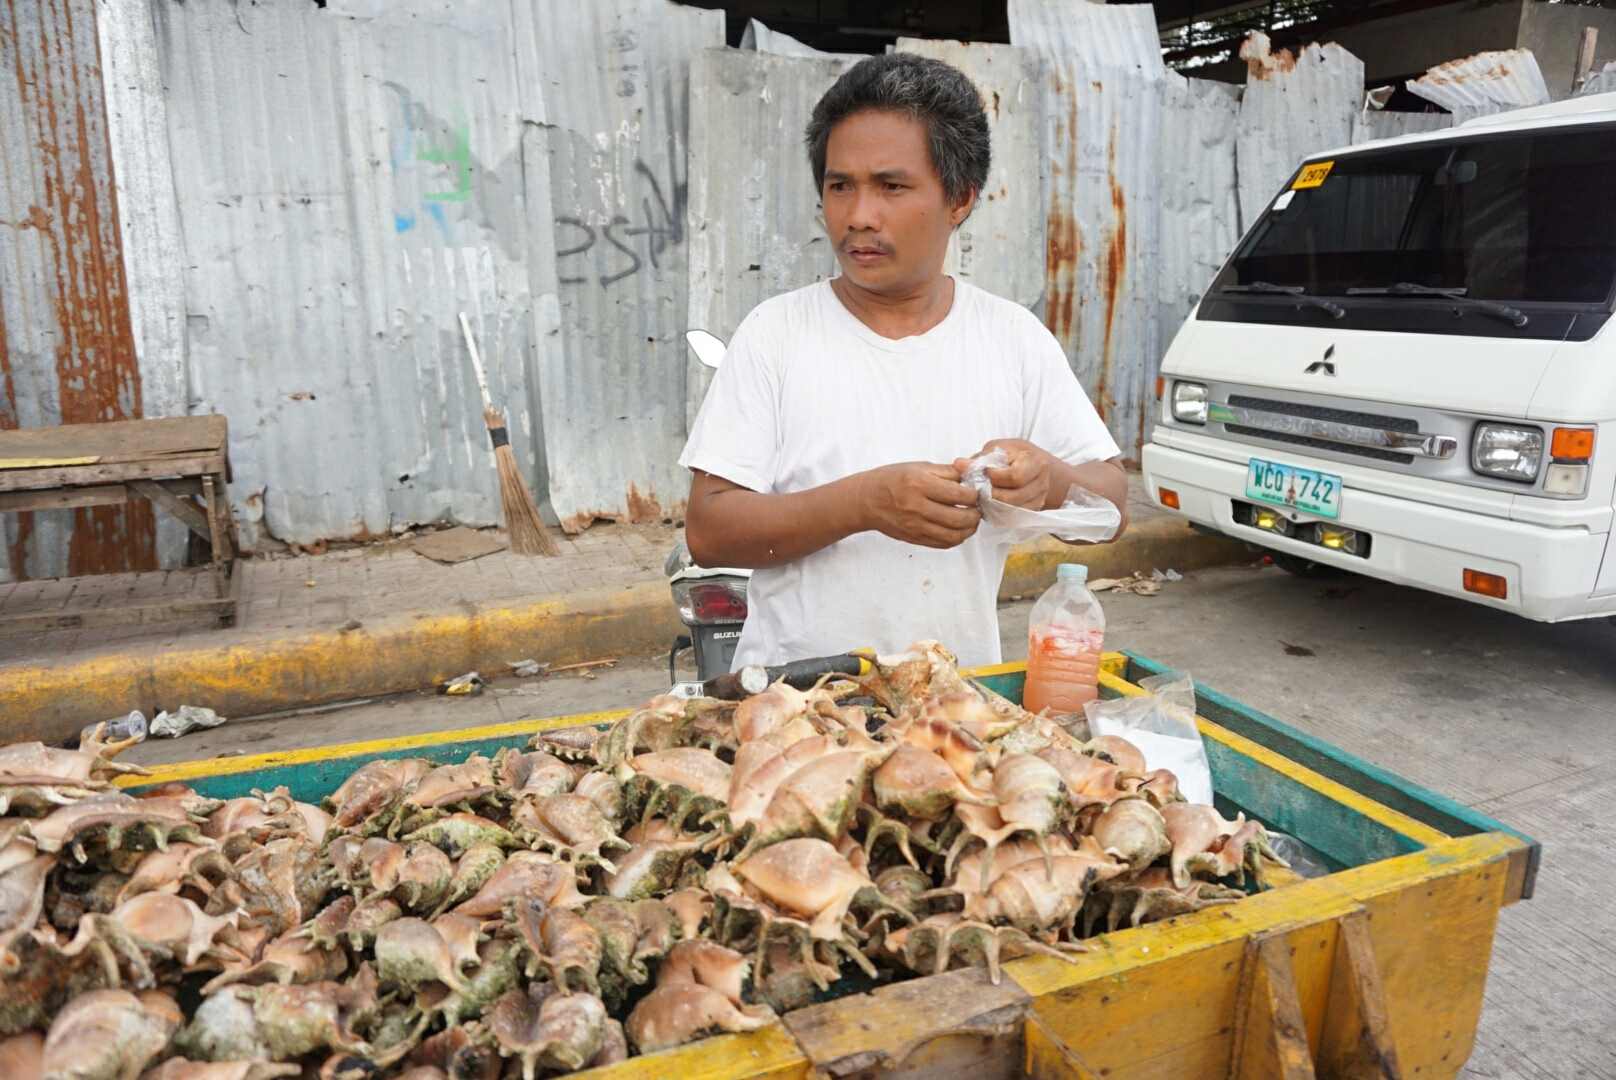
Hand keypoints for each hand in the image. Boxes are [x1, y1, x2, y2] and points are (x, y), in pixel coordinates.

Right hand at [850, 462, 980, 548]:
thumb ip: (946, 472)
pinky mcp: (914, 538)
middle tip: (977, 508)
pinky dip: (956, 539)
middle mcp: (916, 507)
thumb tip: (970, 476)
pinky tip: (958, 530)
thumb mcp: (917, 467)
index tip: (974, 492)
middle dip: (975, 514)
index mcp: (919, 484)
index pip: (957, 494)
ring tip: (971, 520)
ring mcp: (915, 526)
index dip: (973, 494)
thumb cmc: (891, 479)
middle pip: (959, 518)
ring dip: (969, 529)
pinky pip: (943, 544)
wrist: (865, 500)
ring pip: (954, 535)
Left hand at [954, 439, 1051, 510]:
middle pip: (1011, 498)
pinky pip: (1013, 519)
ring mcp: (1039, 499)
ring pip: (1011, 511)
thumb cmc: (1015, 454)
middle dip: (990, 495)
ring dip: (992, 506)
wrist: (1036, 466)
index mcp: (1034, 462)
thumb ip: (979, 458)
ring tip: (983, 496)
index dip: (994, 477)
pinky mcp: (1034, 511)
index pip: (1014, 477)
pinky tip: (991, 504)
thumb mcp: (998, 448)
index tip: (985, 471)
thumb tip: (958, 465)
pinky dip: (998, 513)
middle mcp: (1041, 483)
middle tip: (980, 488)